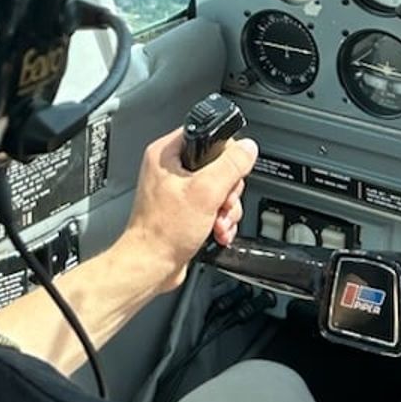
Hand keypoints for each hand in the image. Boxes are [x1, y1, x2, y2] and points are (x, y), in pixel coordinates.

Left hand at [120, 126, 257, 294]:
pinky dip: (219, 221)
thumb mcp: (206, 192)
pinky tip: (216, 232)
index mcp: (167, 154)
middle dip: (228, 191)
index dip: (226, 154)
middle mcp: (171, 169)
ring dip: (226, 210)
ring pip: (220, 189)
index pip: (208, 136)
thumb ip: (230, 166)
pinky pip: (213, 207)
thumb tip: (248, 147)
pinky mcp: (185, 210)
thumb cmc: (163, 231)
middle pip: (219, 166)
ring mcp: (178, 191)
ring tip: (217, 223)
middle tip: (220, 204)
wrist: (152, 266)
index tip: (230, 173)